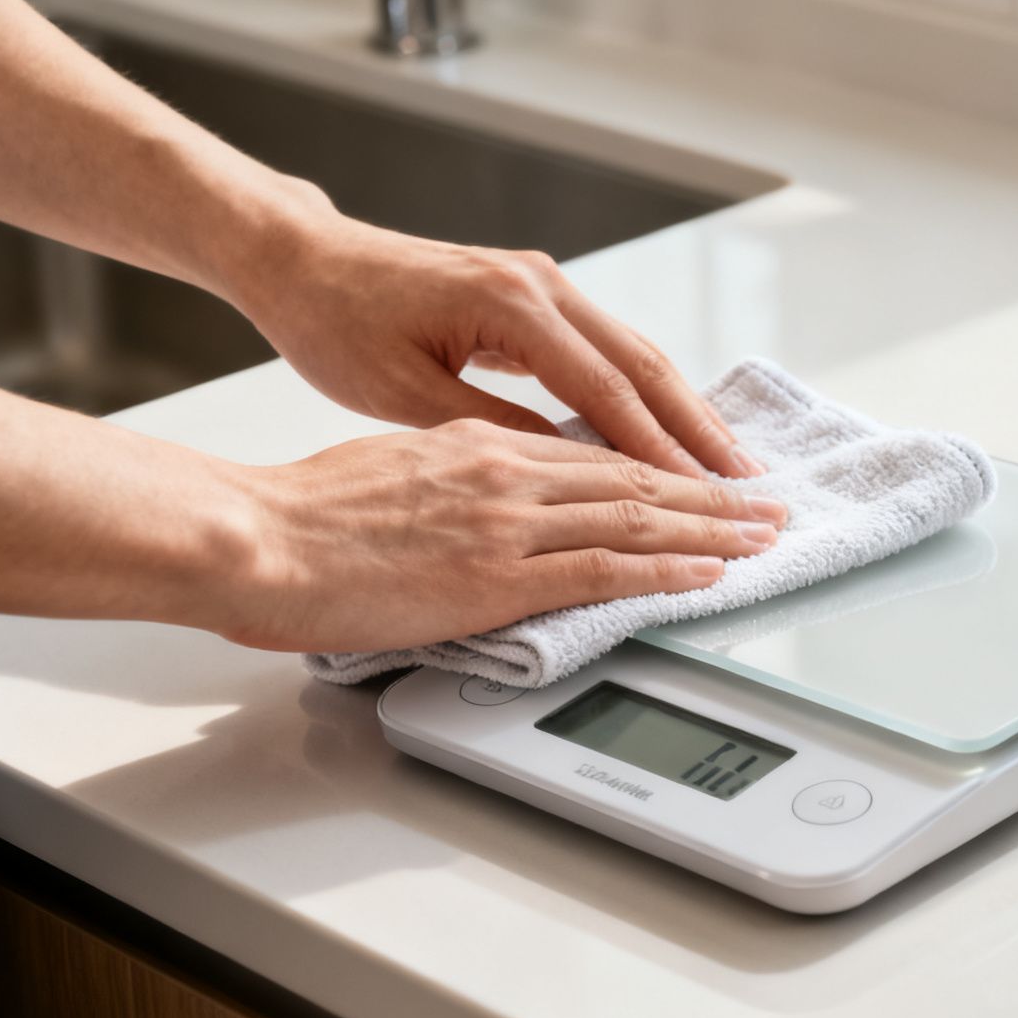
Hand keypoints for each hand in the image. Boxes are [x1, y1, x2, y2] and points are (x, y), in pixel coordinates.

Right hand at [221, 419, 785, 651]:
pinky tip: (708, 570)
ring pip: (636, 515)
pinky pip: (605, 567)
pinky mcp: (498, 573)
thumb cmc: (296, 515)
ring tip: (763, 535)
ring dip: (711, 526)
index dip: (658, 463)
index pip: (591, 452)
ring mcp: (507, 521)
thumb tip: (474, 510)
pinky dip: (667, 567)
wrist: (251, 536)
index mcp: (476, 445)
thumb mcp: (386, 473)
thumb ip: (447, 485)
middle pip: (633, 475)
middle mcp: (505, 471)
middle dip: (709, 490)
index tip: (700, 477)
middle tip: (765, 502)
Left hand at [231, 207, 762, 479]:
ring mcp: (543, 285)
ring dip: (684, 413)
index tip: (703, 499)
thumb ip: (494, 432)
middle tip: (748, 486)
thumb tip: (569, 472)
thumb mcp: (405, 395)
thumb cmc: (335, 322)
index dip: (660, 451)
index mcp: (512, 305)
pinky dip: (645, 395)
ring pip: (636, 354)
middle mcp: (542, 285)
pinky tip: (668, 432)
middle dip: (700, 431)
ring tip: (728, 467)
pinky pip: (608, 350)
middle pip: (645, 365)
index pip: (608, 391)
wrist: (301, 259)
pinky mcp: (534, 297)